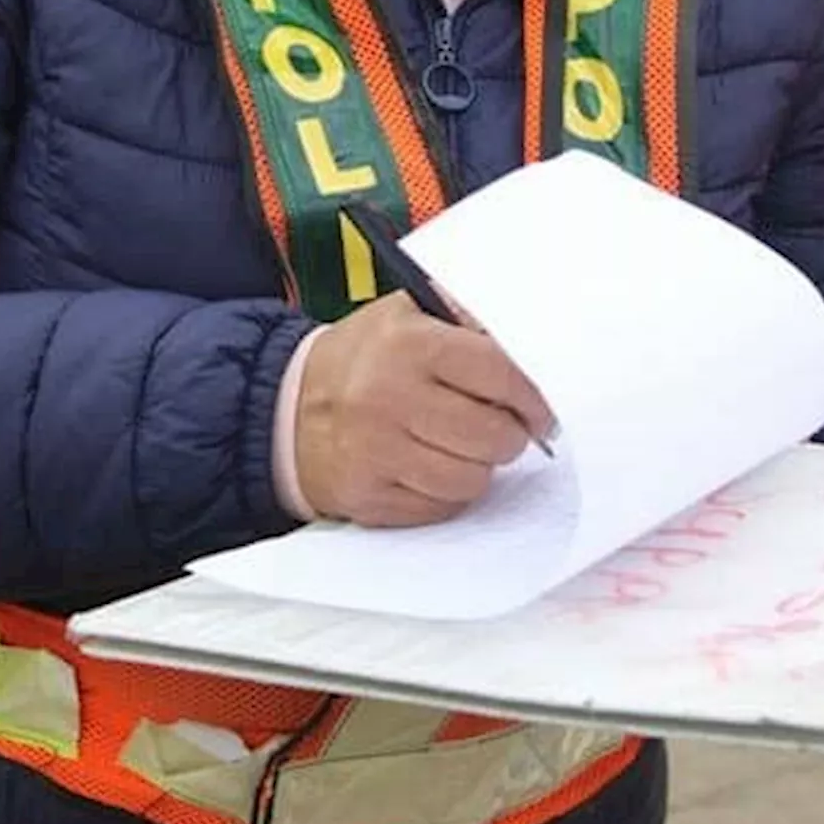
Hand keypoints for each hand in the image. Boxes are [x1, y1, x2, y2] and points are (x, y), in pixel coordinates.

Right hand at [293, 293, 554, 526]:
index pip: (497, 374)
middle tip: (504, 431)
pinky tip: (432, 468)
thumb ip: (465, 324)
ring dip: (479, 467)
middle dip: (510, 436)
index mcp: (407, 343)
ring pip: (470, 479)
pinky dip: (446, 493)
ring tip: (464, 448)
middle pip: (491, 435)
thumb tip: (528, 358)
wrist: (284, 408)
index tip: (540, 411)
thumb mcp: (405, 315)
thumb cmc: (362, 358)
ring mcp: (376, 452)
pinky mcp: (367, 496)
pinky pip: (439, 508)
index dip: (530, 398)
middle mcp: (389, 396)